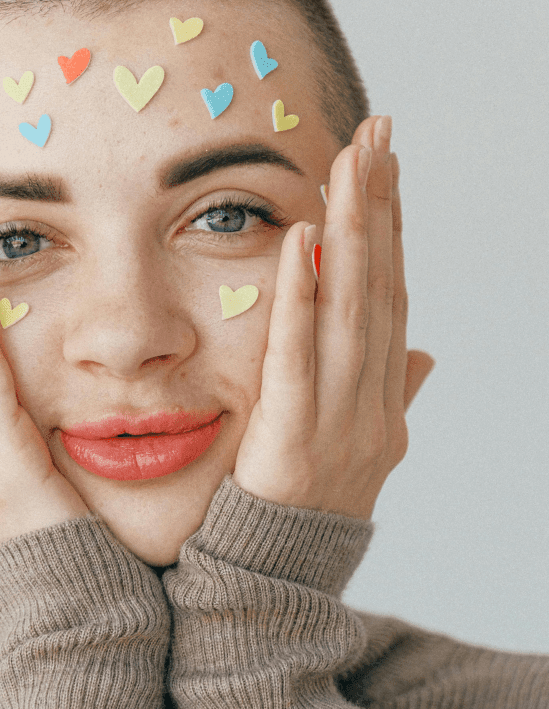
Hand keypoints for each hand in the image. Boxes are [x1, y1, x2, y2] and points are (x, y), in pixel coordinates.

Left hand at [233, 116, 434, 519]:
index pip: (391, 299)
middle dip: (381, 208)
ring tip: (353, 163)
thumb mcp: (364, 445)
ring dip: (354, 232)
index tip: (386, 171)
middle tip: (379, 134)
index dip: (393, 232)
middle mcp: (373, 398)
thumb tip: (424, 355)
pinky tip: (304, 240)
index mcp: (384, 396)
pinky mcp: (293, 432)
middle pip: (380, 289)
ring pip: (352, 309)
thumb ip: (391, 393)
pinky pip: (298, 354)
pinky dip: (303, 295)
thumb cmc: (313, 503)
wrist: (284, 574)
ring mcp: (340, 416)